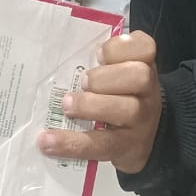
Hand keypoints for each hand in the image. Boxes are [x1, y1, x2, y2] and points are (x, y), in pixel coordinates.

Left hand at [37, 30, 161, 174]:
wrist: (142, 137)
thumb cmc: (120, 94)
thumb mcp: (116, 72)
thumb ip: (99, 62)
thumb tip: (61, 59)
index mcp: (144, 65)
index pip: (144, 47)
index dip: (119, 48)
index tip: (98, 55)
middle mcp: (148, 91)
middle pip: (138, 76)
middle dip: (105, 77)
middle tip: (83, 83)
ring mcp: (141, 121)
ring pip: (126, 110)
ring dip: (90, 106)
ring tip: (66, 106)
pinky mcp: (127, 148)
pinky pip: (101, 146)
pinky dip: (71, 143)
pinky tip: (48, 141)